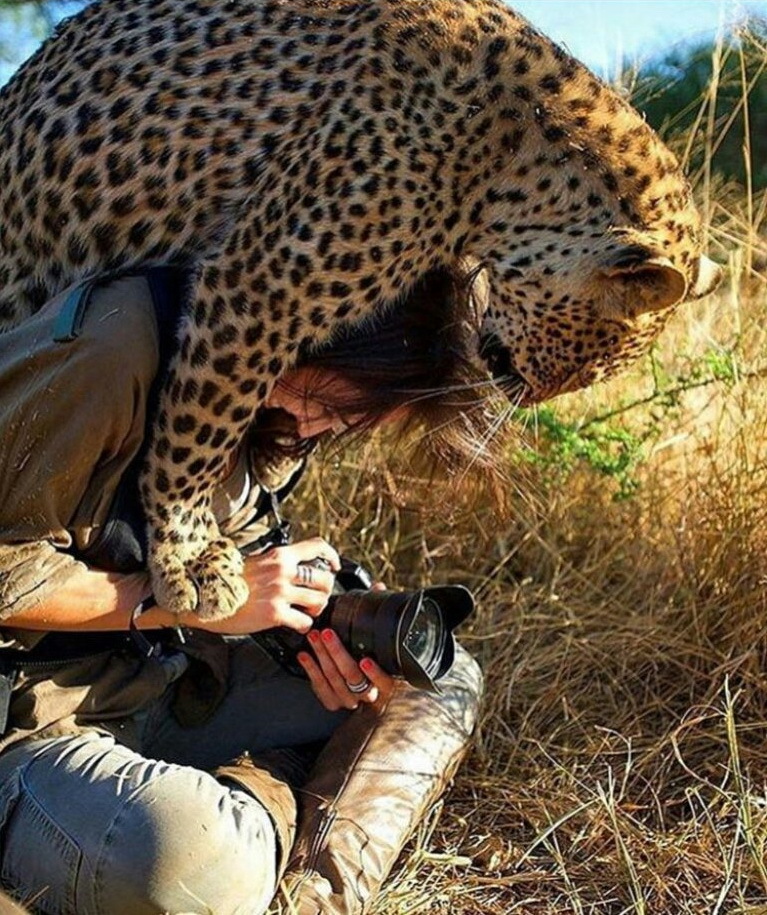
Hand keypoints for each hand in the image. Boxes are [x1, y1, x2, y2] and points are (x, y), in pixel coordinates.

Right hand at [194, 536, 338, 635]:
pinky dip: (305, 626)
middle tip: (317, 597)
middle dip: (325, 591)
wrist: (208, 596)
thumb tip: (295, 567)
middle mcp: (282, 572)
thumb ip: (278, 563)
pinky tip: (296, 624)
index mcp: (279, 556)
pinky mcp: (275, 614)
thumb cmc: (230, 580)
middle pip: (325, 579)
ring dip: (316, 609)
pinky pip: (305, 622)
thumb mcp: (257, 561)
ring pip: (319, 601)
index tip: (334, 566)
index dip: (332, 556)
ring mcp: (280, 593)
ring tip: (307, 611)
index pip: (316, 547)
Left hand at [297, 627, 395, 710]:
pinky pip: (320, 686)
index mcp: (385, 684)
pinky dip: (310, 668)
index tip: (366, 661)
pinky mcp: (333, 702)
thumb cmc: (372, 667)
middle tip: (327, 634)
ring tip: (313, 637)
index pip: (383, 681)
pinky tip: (304, 655)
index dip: (374, 673)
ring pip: (334, 678)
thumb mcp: (380, 656)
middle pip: (353, 676)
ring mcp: (349, 699)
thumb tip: (368, 614)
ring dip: (321, 654)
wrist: (362, 690)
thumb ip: (376, 644)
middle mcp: (367, 694)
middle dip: (337, 652)